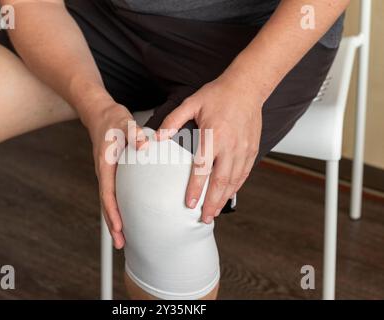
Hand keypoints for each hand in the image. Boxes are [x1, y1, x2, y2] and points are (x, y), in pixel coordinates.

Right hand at [83, 97, 146, 248]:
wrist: (101, 115)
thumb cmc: (113, 120)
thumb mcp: (124, 124)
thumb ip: (134, 134)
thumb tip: (144, 146)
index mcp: (106, 165)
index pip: (108, 193)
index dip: (113, 212)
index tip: (119, 227)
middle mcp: (104, 173)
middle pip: (107, 204)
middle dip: (113, 225)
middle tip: (121, 244)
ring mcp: (107, 175)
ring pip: (109, 202)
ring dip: (115, 220)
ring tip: (123, 238)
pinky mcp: (112, 174)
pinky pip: (113, 195)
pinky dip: (117, 209)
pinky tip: (126, 217)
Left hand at [156, 75, 263, 223]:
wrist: (247, 87)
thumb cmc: (218, 94)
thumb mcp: (192, 103)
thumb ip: (173, 120)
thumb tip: (158, 137)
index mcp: (214, 136)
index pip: (203, 169)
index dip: (196, 188)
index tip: (190, 204)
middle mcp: (230, 146)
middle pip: (221, 182)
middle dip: (212, 203)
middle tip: (204, 219)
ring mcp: (244, 150)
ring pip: (234, 181)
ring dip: (224, 199)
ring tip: (214, 213)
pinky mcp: (252, 150)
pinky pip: (244, 174)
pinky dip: (236, 188)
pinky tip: (228, 196)